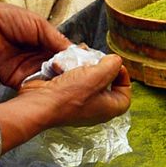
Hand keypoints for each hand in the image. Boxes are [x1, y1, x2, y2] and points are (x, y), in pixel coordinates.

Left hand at [0, 3, 70, 88]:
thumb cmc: (7, 18)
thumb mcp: (37, 24)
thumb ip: (55, 38)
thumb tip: (73, 50)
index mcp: (44, 43)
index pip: (63, 56)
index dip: (72, 62)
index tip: (83, 68)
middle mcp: (37, 58)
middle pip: (57, 71)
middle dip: (66, 75)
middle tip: (76, 79)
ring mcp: (27, 69)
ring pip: (47, 81)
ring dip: (55, 83)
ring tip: (66, 84)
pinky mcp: (15, 79)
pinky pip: (31, 87)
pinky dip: (40, 89)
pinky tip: (50, 88)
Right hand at [15, 53, 131, 128]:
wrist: (40, 104)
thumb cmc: (69, 96)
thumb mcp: (98, 74)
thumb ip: (112, 65)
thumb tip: (114, 61)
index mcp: (109, 108)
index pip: (125, 93)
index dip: (123, 76)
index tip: (115, 64)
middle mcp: (95, 109)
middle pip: (105, 83)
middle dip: (98, 67)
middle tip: (93, 58)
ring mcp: (78, 104)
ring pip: (86, 79)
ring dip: (80, 66)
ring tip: (75, 58)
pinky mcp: (63, 97)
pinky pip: (70, 80)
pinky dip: (66, 70)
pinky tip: (61, 65)